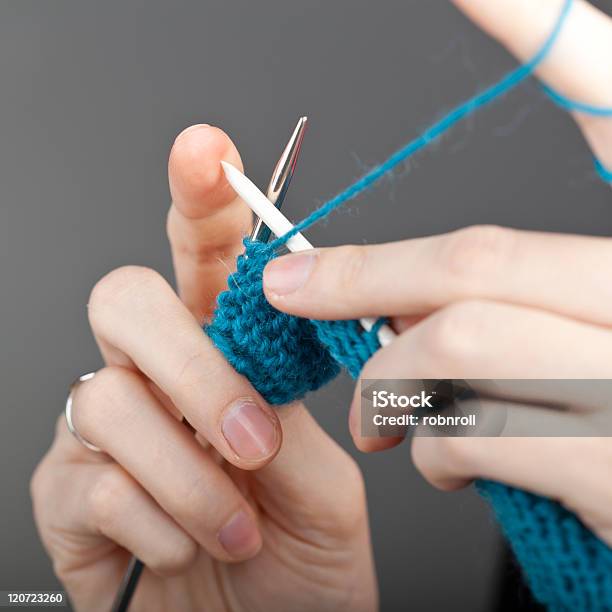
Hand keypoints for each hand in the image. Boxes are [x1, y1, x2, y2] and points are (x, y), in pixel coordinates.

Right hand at [31, 126, 376, 611]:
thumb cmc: (303, 563)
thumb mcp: (320, 473)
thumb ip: (283, 401)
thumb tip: (257, 341)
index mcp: (225, 357)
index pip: (204, 260)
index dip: (202, 201)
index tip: (205, 152)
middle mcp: (157, 379)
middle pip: (125, 300)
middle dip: (191, 365)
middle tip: (249, 435)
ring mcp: (104, 433)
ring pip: (107, 397)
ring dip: (188, 471)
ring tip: (238, 523)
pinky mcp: (69, 496)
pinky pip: (87, 479)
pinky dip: (157, 520)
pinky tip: (189, 547)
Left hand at [262, 0, 611, 544]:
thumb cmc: (608, 445)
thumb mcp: (568, 355)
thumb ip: (503, 309)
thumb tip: (399, 305)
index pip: (608, 98)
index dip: (534, 26)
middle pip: (478, 259)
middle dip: (367, 282)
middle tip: (295, 292)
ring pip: (463, 340)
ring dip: (392, 382)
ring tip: (376, 416)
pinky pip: (476, 434)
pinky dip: (430, 450)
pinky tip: (435, 464)